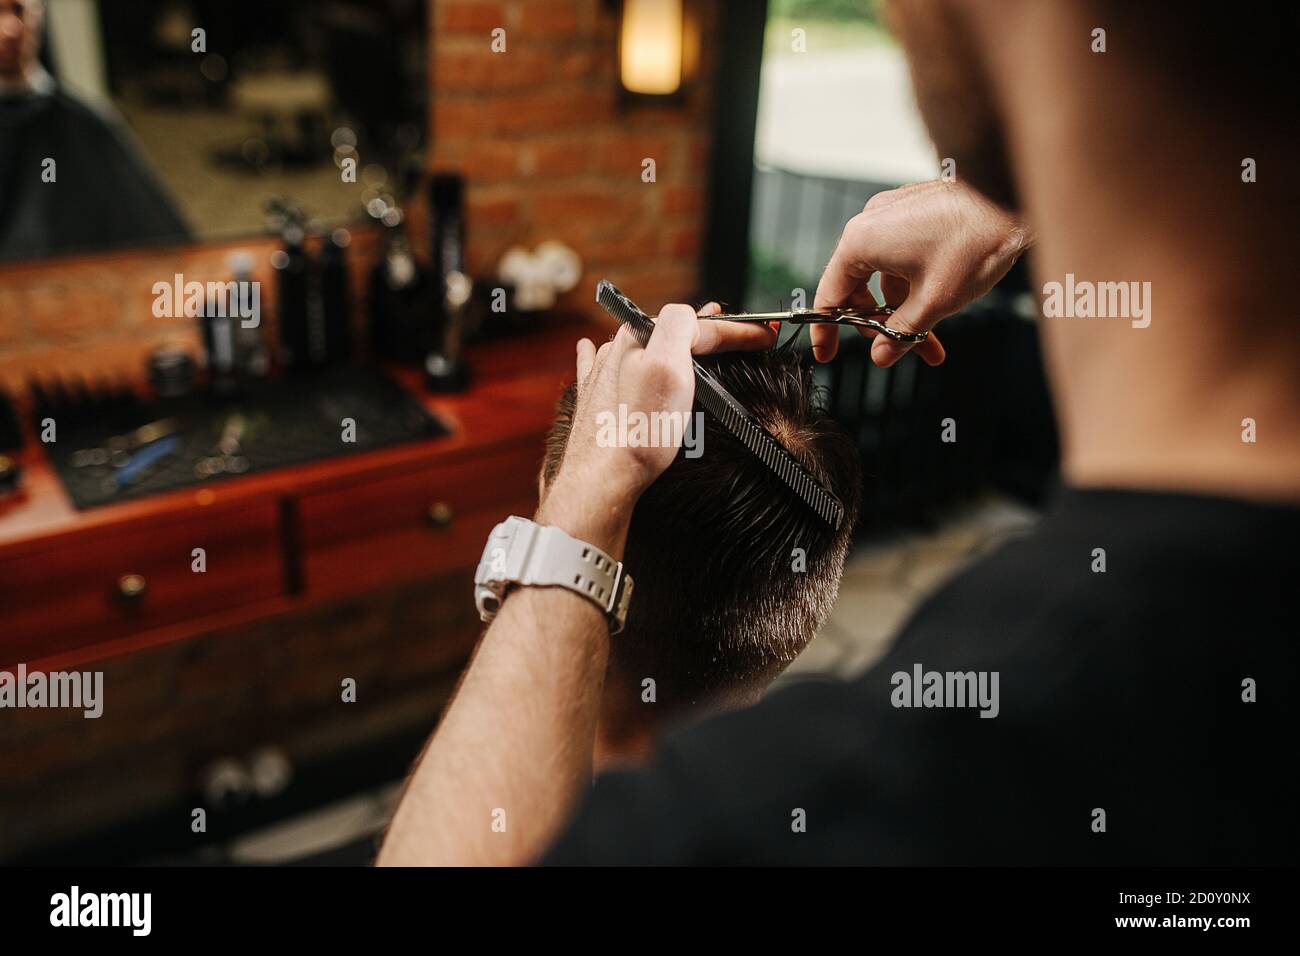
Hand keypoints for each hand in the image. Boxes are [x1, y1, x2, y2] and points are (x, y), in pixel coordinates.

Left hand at [540, 304, 773, 547]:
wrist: (605, 477)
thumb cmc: (641, 429)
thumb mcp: (670, 367)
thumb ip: (681, 325)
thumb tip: (691, 316)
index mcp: (638, 336)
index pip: (698, 325)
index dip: (738, 330)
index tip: (765, 336)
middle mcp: (617, 350)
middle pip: (672, 332)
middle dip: (706, 330)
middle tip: (736, 333)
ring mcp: (603, 374)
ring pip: (640, 344)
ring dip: (667, 338)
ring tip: (690, 336)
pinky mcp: (593, 399)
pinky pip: (594, 364)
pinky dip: (598, 352)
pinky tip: (590, 346)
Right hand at [813, 179, 1033, 365]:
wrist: (1014, 197)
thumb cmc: (975, 240)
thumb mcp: (934, 301)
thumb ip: (901, 333)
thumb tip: (883, 354)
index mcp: (862, 242)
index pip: (829, 295)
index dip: (826, 330)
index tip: (827, 353)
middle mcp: (872, 223)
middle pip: (859, 287)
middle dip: (881, 322)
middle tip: (902, 347)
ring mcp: (894, 214)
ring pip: (886, 275)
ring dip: (904, 306)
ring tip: (933, 332)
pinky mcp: (916, 211)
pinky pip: (902, 256)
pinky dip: (915, 282)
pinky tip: (939, 301)